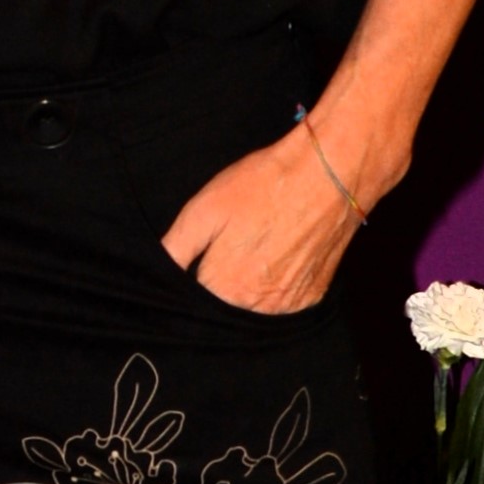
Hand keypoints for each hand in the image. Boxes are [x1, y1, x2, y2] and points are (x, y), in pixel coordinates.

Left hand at [161, 129, 362, 315]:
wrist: (329, 172)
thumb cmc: (264, 185)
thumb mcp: (204, 210)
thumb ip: (176, 250)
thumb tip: (154, 275)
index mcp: (227, 288)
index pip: (193, 305)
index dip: (191, 282)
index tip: (200, 259)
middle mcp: (259, 307)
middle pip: (223, 311)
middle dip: (217, 286)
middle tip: (229, 247)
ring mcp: (290, 305)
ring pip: (252, 311)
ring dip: (245, 290)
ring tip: (254, 250)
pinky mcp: (312, 298)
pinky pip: (281, 305)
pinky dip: (273, 289)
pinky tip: (275, 258)